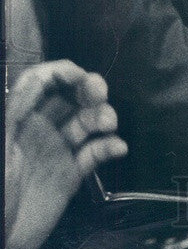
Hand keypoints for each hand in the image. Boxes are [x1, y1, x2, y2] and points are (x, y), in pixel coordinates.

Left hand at [5, 60, 127, 248]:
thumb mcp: (2, 146)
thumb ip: (16, 111)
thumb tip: (37, 77)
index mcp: (17, 119)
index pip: (42, 82)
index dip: (63, 73)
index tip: (81, 77)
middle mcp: (38, 130)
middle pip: (69, 97)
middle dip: (88, 90)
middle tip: (100, 95)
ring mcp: (56, 152)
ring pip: (86, 122)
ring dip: (102, 117)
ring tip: (109, 124)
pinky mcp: (70, 175)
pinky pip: (94, 153)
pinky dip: (108, 147)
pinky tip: (116, 147)